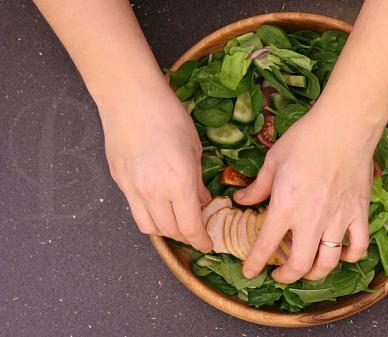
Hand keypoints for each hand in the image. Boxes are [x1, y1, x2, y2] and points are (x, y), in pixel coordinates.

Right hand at [99, 87, 212, 251]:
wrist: (130, 98)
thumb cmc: (169, 116)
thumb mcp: (194, 148)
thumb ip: (197, 180)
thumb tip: (201, 201)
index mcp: (179, 184)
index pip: (190, 227)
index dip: (200, 241)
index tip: (207, 244)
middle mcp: (154, 192)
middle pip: (170, 231)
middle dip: (186, 236)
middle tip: (196, 230)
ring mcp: (133, 189)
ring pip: (149, 227)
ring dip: (166, 230)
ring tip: (176, 221)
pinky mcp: (119, 182)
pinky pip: (135, 210)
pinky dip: (149, 215)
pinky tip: (158, 204)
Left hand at [234, 101, 380, 282]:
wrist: (343, 127)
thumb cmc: (305, 139)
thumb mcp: (272, 161)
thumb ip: (257, 186)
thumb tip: (240, 199)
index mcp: (285, 207)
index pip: (265, 246)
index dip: (254, 264)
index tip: (250, 272)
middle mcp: (311, 220)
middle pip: (300, 265)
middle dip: (286, 277)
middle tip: (279, 274)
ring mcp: (338, 219)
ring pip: (328, 262)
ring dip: (316, 273)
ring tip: (308, 270)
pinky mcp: (359, 213)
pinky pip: (358, 246)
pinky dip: (351, 256)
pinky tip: (343, 255)